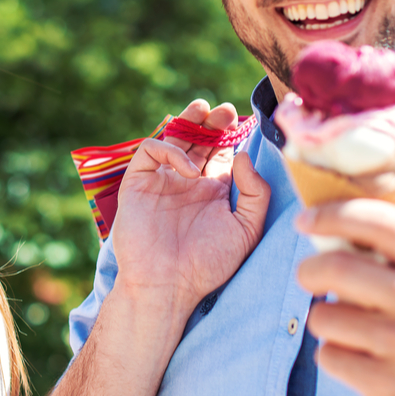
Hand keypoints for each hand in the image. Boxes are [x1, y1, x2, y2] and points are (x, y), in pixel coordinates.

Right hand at [111, 99, 270, 307]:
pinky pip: (151, 152)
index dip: (231, 135)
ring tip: (205, 110)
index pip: (221, 152)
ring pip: (173, 137)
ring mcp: (162, 181)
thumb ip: (256, 193)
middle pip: (198, 139)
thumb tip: (243, 155)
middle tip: (225, 112)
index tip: (243, 124)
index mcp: (213, 191)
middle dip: (211, 122)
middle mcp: (187, 182)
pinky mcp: (138, 182)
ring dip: (188, 120)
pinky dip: (170, 151)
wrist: (168, 285)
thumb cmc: (208, 264)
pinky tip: (189, 169)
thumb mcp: (246, 229)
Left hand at [295, 198, 394, 395]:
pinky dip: (335, 357)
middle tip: (308, 277)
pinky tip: (362, 362)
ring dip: (325, 321)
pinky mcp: (387, 385)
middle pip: (335, 268)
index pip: (378, 222)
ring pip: (324, 316)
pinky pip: (328, 356)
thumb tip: (327, 229)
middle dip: (309, 271)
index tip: (304, 220)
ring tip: (351, 331)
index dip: (332, 214)